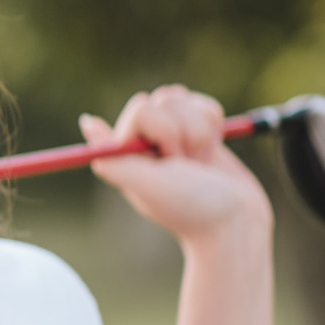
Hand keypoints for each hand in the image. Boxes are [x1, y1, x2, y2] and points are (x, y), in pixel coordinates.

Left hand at [80, 86, 271, 246]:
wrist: (238, 225)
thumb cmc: (191, 209)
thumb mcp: (147, 185)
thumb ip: (115, 158)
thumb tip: (86, 121)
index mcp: (127, 152)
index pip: (141, 109)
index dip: (161, 131)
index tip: (169, 159)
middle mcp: (146, 141)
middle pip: (166, 99)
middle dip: (184, 132)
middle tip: (186, 167)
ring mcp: (174, 135)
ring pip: (188, 102)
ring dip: (202, 134)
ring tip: (200, 166)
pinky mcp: (201, 133)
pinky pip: (207, 107)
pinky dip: (216, 128)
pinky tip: (213, 156)